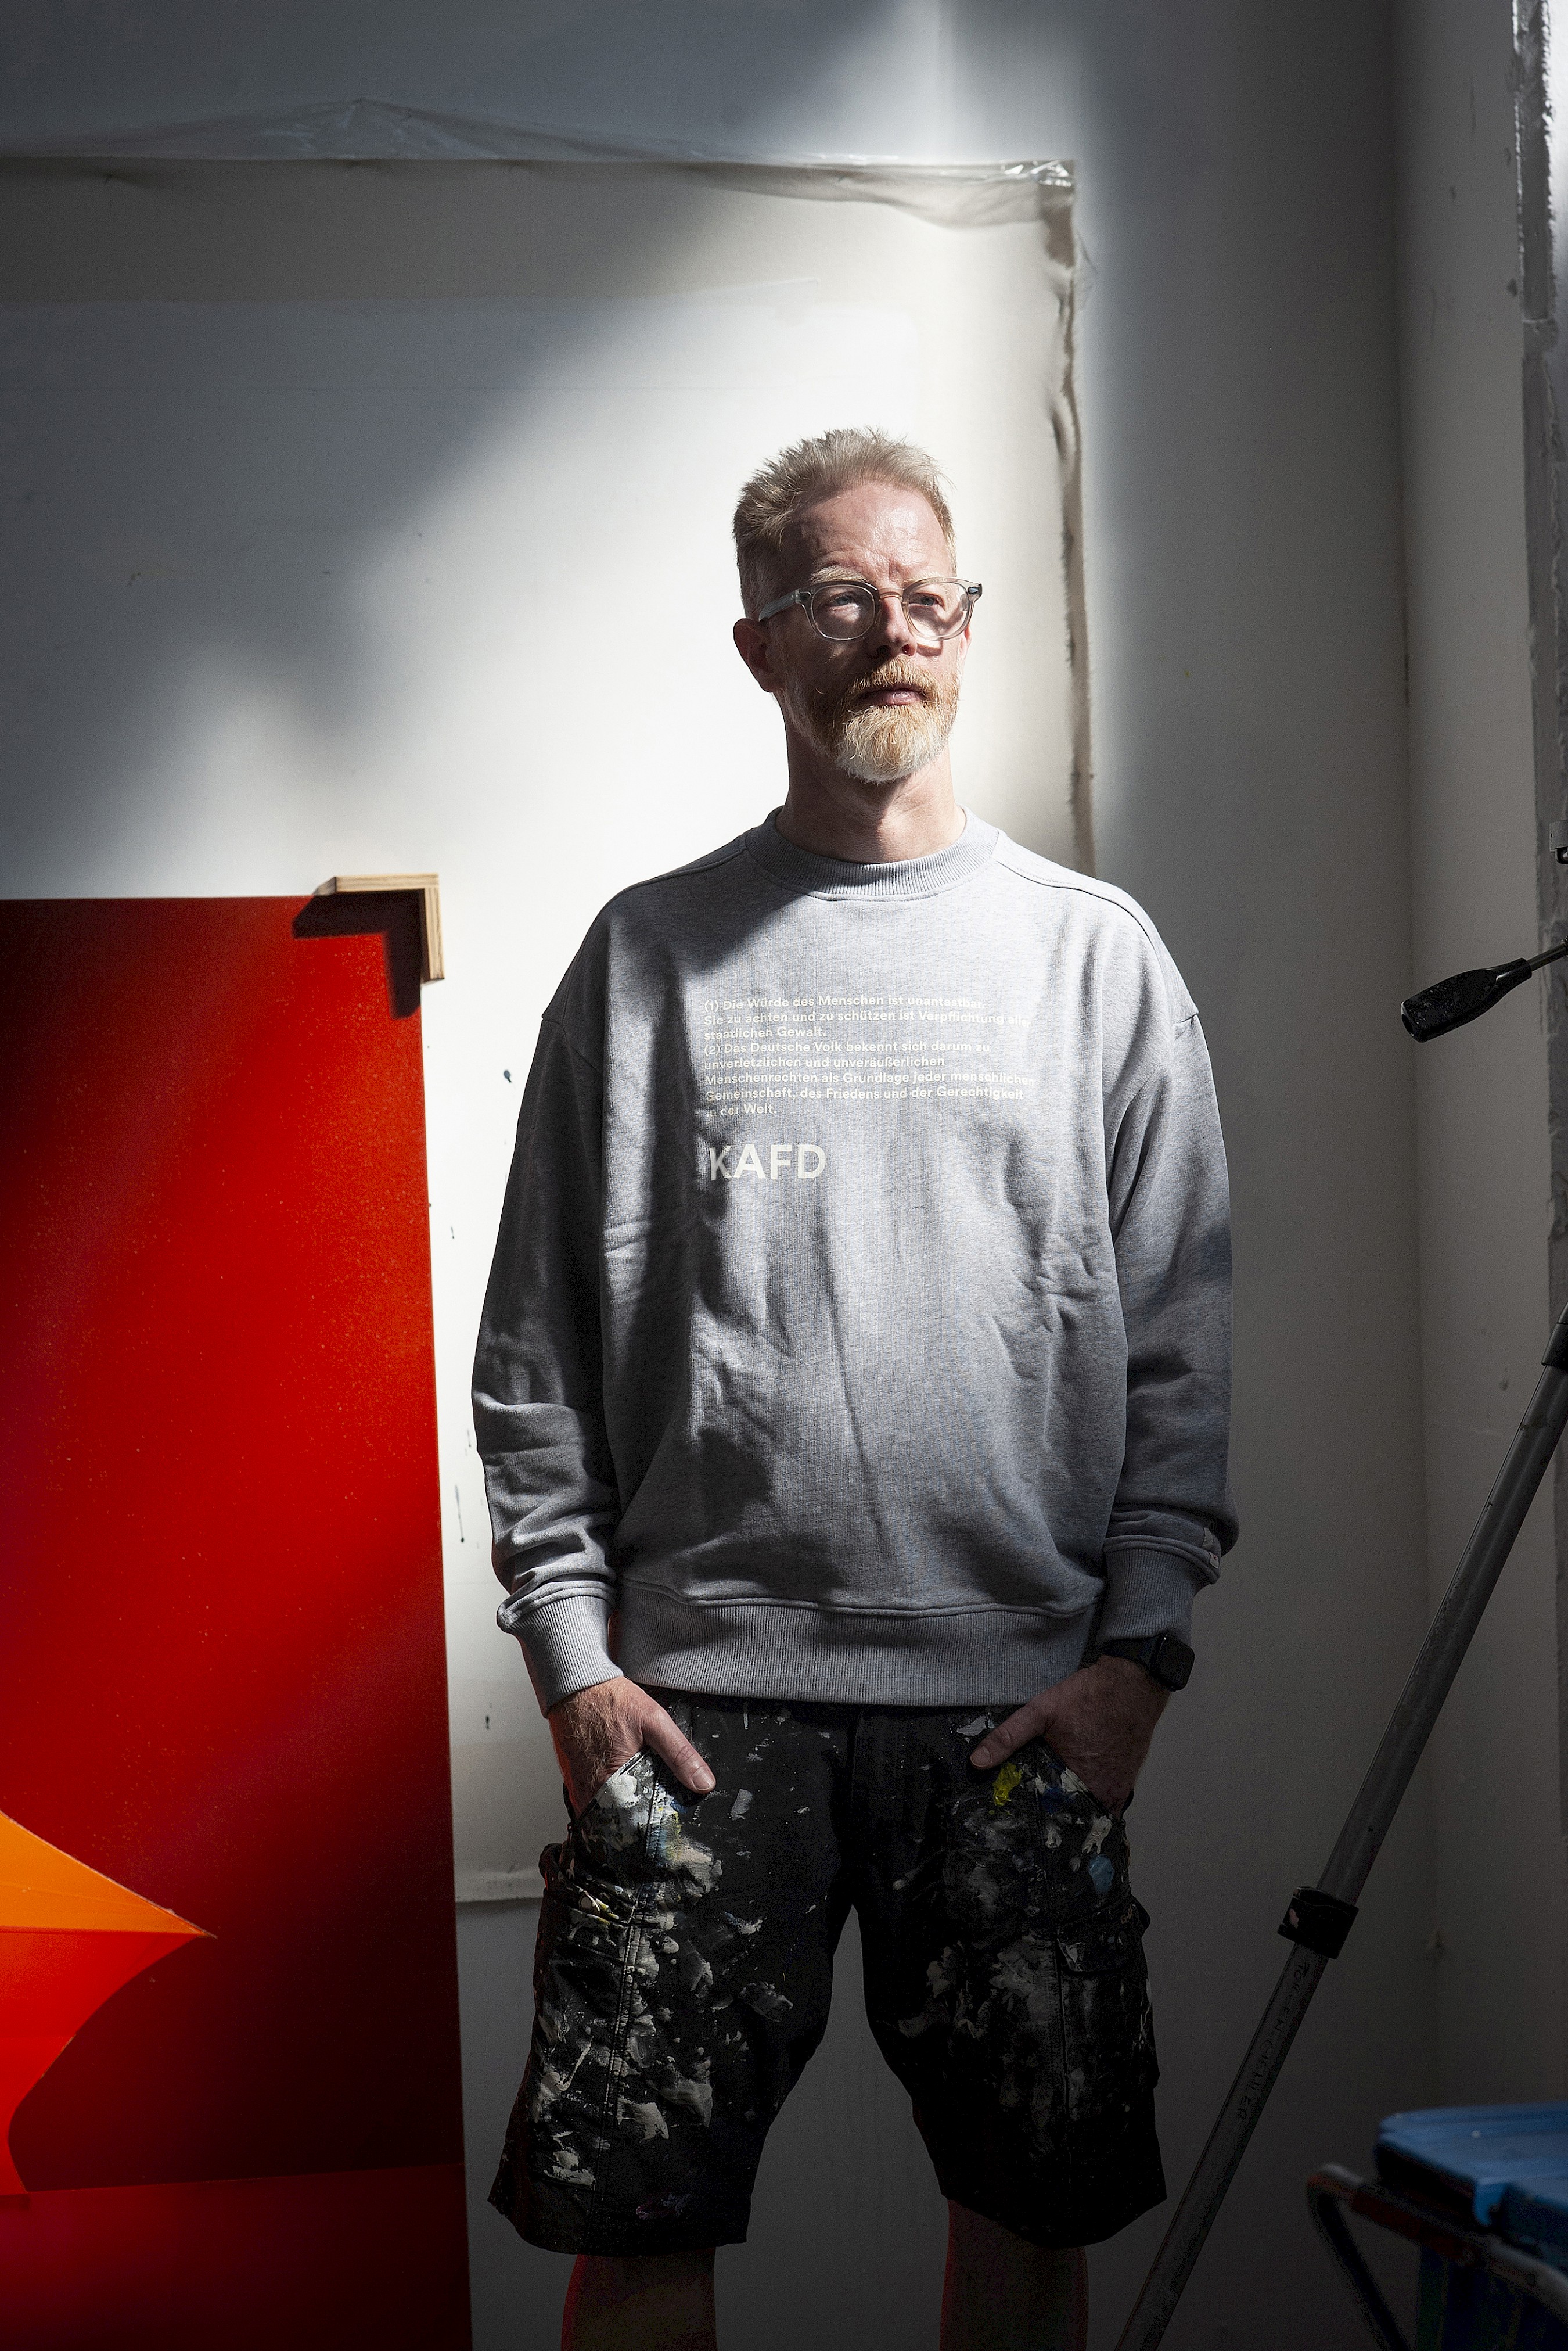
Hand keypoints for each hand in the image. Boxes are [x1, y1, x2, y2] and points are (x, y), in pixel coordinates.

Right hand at [548, 1676, 715, 1813]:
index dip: (653, 1826)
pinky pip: (593, 1801)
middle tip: (656, 1815)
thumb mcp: (654, 1721)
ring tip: (640, 1799)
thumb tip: (703, 1783)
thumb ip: (680, 1754)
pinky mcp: (573, 1780)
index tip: (668, 1826)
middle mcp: (589, 1792)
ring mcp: (578, 1788)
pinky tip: (622, 1786)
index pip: (634, 1823)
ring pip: (605, 1813)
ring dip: (623, 1810)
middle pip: (618, 1822)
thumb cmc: (611, 1700)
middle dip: (638, 1820)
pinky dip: (609, 1798)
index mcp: (609, 1784)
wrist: (576, 1685)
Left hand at [969, 1656, 1167, 1812]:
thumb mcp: (1041, 1711)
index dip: (1032, 1821)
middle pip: (1068, 1819)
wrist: (1131, 1685)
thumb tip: (977, 1762)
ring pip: (1087, 1816)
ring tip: (1049, 1813)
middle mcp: (1098, 1794)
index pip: (1048, 1817)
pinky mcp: (1126, 1786)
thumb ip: (1009, 1737)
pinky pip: (1105, 1808)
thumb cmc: (1087, 1697)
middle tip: (1029, 1821)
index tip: (1016, 1823)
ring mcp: (1115, 1793)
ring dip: (1070, 1815)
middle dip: (1050, 1820)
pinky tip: (1074, 1800)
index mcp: (1074, 1780)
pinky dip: (1090, 1807)